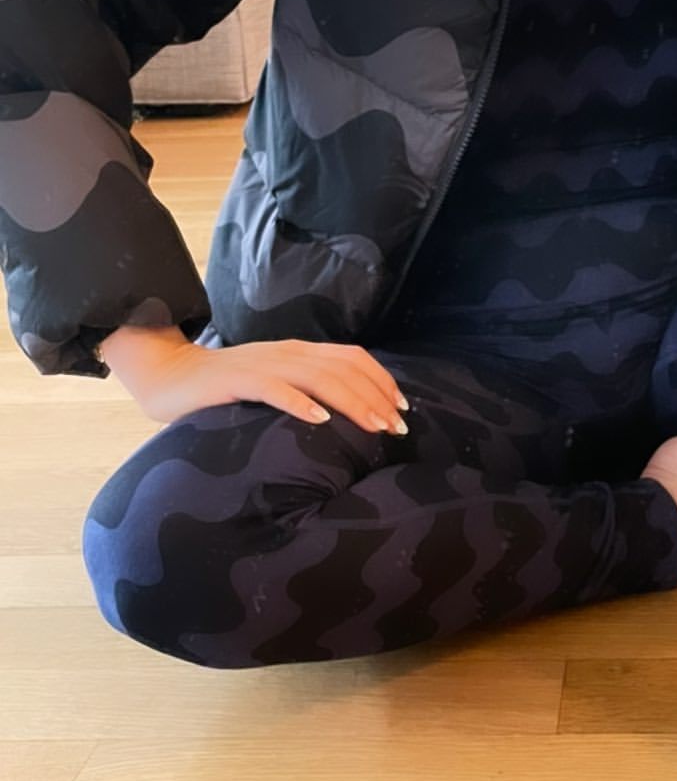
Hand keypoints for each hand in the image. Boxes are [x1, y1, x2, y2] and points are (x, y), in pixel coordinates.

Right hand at [121, 336, 410, 434]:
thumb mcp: (275, 383)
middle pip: (343, 369)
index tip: (402, 410)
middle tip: (397, 428)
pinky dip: (299, 403)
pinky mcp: (235, 380)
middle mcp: (286, 353)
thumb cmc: (226, 388)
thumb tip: (348, 415)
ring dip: (351, 402)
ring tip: (374, 426)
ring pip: (318, 377)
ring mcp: (261, 364)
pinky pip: (272, 388)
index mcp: (299, 352)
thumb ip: (306, 389)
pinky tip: (319, 421)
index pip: (352, 358)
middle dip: (376, 397)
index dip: (382, 380)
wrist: (169, 374)